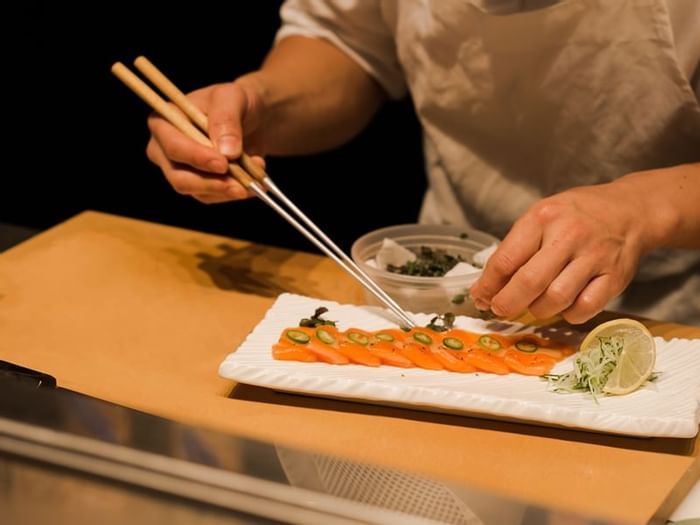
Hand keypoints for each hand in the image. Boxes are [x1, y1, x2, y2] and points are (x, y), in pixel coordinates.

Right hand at [146, 80, 265, 203]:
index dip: (196, 158)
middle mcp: (164, 150)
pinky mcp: (198, 185)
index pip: (172, 147)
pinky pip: (214, 197)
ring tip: (254, 178)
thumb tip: (227, 151)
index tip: (223, 164)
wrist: (250, 117)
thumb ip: (226, 119)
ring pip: (198, 192)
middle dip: (212, 184)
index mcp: (163, 122)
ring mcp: (179, 170)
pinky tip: (253, 180)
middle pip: (179, 177)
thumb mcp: (231, 97)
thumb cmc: (233, 101)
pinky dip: (235, 192)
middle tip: (241, 185)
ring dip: (229, 189)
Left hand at [469, 182, 650, 323]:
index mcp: (543, 217)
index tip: (480, 297)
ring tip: (533, 304)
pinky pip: (583, 309)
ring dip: (537, 310)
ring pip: (556, 299)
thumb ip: (516, 249)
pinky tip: (563, 306)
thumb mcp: (541, 218)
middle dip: (507, 303)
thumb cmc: (576, 216)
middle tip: (500, 309)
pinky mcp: (615, 277)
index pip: (506, 259)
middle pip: (529, 282)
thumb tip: (488, 288)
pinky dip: (567, 314)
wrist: (629, 210)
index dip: (488, 285)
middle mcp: (569, 235)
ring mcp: (595, 257)